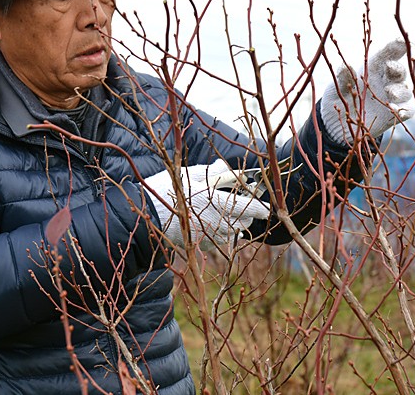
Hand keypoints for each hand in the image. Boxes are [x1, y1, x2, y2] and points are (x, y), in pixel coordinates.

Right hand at [144, 160, 269, 249]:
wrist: (148, 217)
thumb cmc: (169, 191)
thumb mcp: (193, 176)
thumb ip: (215, 173)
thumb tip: (230, 168)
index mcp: (219, 203)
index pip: (250, 207)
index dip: (261, 207)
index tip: (267, 207)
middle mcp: (219, 223)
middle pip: (243, 221)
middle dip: (246, 214)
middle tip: (241, 203)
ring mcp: (211, 236)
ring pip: (232, 232)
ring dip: (233, 223)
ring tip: (224, 213)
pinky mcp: (202, 245)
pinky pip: (219, 239)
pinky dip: (219, 232)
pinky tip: (209, 223)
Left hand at [321, 39, 414, 142]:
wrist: (336, 121)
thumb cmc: (339, 96)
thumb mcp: (337, 86)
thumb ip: (342, 77)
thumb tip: (345, 66)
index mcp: (374, 68)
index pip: (388, 54)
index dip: (397, 46)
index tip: (401, 41)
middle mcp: (386, 81)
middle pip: (400, 71)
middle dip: (397, 68)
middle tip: (390, 68)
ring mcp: (392, 98)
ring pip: (405, 91)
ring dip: (400, 90)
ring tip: (389, 93)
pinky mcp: (394, 114)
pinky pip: (407, 111)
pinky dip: (404, 109)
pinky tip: (395, 109)